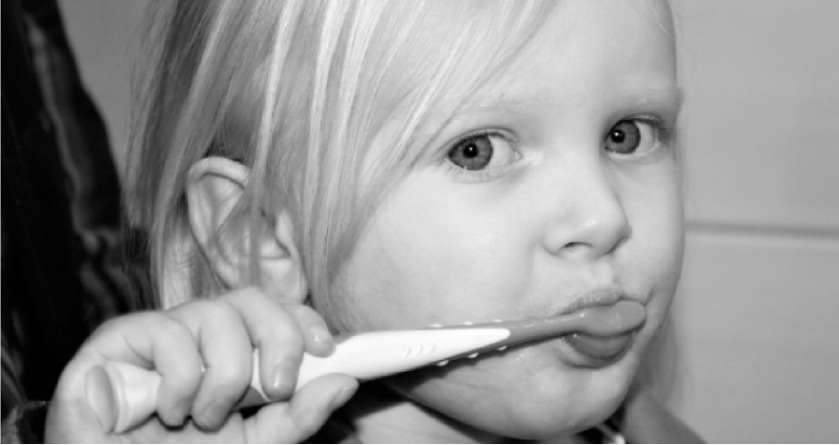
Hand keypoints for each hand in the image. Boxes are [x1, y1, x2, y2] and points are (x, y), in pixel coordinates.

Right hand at [45, 287, 357, 442]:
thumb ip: (296, 416)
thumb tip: (343, 382)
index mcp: (231, 355)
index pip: (274, 312)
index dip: (303, 321)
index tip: (325, 350)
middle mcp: (197, 337)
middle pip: (251, 299)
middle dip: (276, 339)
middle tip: (277, 387)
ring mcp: (158, 334)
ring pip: (215, 314)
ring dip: (223, 377)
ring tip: (204, 418)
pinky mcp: (116, 339)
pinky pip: (168, 333)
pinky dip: (179, 382)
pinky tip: (163, 413)